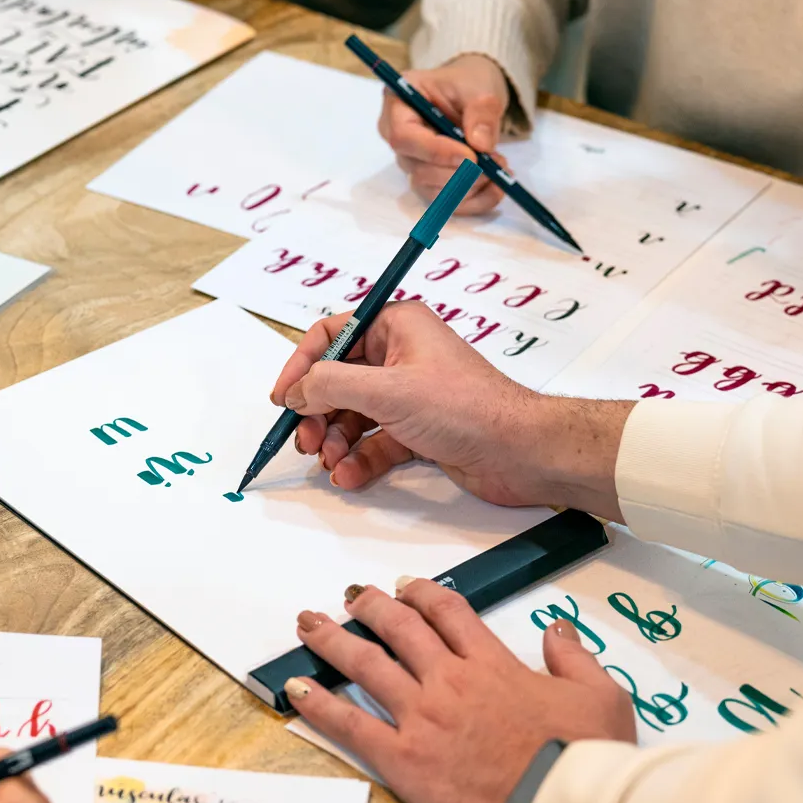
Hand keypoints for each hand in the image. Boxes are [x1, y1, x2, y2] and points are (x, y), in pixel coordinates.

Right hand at [270, 301, 631, 516]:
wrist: (518, 452)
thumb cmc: (466, 408)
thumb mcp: (387, 391)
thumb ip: (331, 386)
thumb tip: (297, 391)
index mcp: (397, 325)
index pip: (331, 335)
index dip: (302, 366)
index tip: (283, 399)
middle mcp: (402, 355)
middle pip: (338, 381)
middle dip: (318, 414)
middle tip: (306, 443)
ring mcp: (410, 394)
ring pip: (354, 415)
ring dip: (336, 441)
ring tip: (331, 463)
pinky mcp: (419, 429)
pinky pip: (375, 441)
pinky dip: (359, 459)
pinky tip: (350, 476)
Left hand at [288, 580, 634, 802]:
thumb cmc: (586, 755)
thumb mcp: (602, 695)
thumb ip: (575, 657)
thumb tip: (558, 630)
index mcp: (493, 664)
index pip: (449, 613)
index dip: (423, 594)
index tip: (406, 587)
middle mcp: (450, 681)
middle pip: (399, 629)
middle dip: (370, 606)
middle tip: (351, 595)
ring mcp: (422, 718)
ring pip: (366, 664)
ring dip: (333, 640)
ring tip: (308, 624)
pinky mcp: (403, 758)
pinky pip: (351, 724)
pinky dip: (320, 704)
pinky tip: (296, 689)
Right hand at [378, 54, 511, 215]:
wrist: (473, 95)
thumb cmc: (468, 83)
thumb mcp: (479, 86)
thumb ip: (481, 110)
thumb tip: (480, 144)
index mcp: (398, 104)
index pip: (403, 137)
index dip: (435, 152)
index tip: (471, 157)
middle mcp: (398, 137)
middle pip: (417, 169)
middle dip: (458, 174)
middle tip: (493, 163)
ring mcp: (412, 163)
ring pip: (431, 191)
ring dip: (469, 188)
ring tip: (499, 168)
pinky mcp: (429, 182)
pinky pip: (447, 203)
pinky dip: (474, 201)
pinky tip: (496, 187)